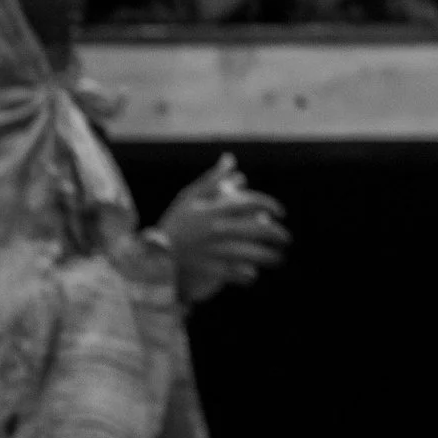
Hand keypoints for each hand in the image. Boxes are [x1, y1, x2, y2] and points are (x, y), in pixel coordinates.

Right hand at [158, 156, 288, 303]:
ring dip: (268, 258)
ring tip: (278, 259)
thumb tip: (230, 160)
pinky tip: (254, 276)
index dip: (270, 205)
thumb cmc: (174, 221)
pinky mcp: (206, 269)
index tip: (281, 213)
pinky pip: (232, 274)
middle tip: (286, 240)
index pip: (250, 202)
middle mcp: (216, 229)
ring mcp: (212, 250)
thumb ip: (212, 179)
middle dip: (276, 235)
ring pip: (249, 254)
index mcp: (214, 209)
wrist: (151, 251)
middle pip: (255, 230)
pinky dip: (245, 277)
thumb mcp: (189, 196)